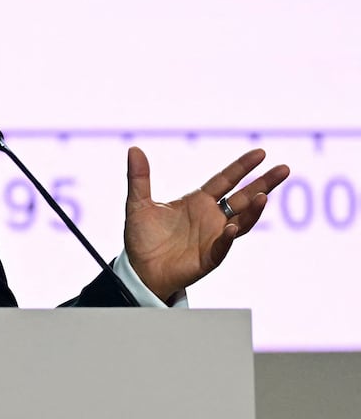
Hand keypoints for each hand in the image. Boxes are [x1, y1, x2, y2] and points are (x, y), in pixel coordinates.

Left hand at [123, 146, 289, 301]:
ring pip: (241, 222)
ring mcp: (213, 237)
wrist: (138, 269)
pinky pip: (222, 247)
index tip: (261, 153)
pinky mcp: (208, 257)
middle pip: (243, 197)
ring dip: (253, 211)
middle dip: (264, 183)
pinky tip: (232, 229)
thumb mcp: (138, 204)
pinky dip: (228, 238)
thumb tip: (134, 149)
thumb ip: (139, 178)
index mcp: (198, 202)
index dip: (242, 167)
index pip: (225, 180)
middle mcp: (211, 217)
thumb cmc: (142, 237)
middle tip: (284, 169)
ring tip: (263, 196)